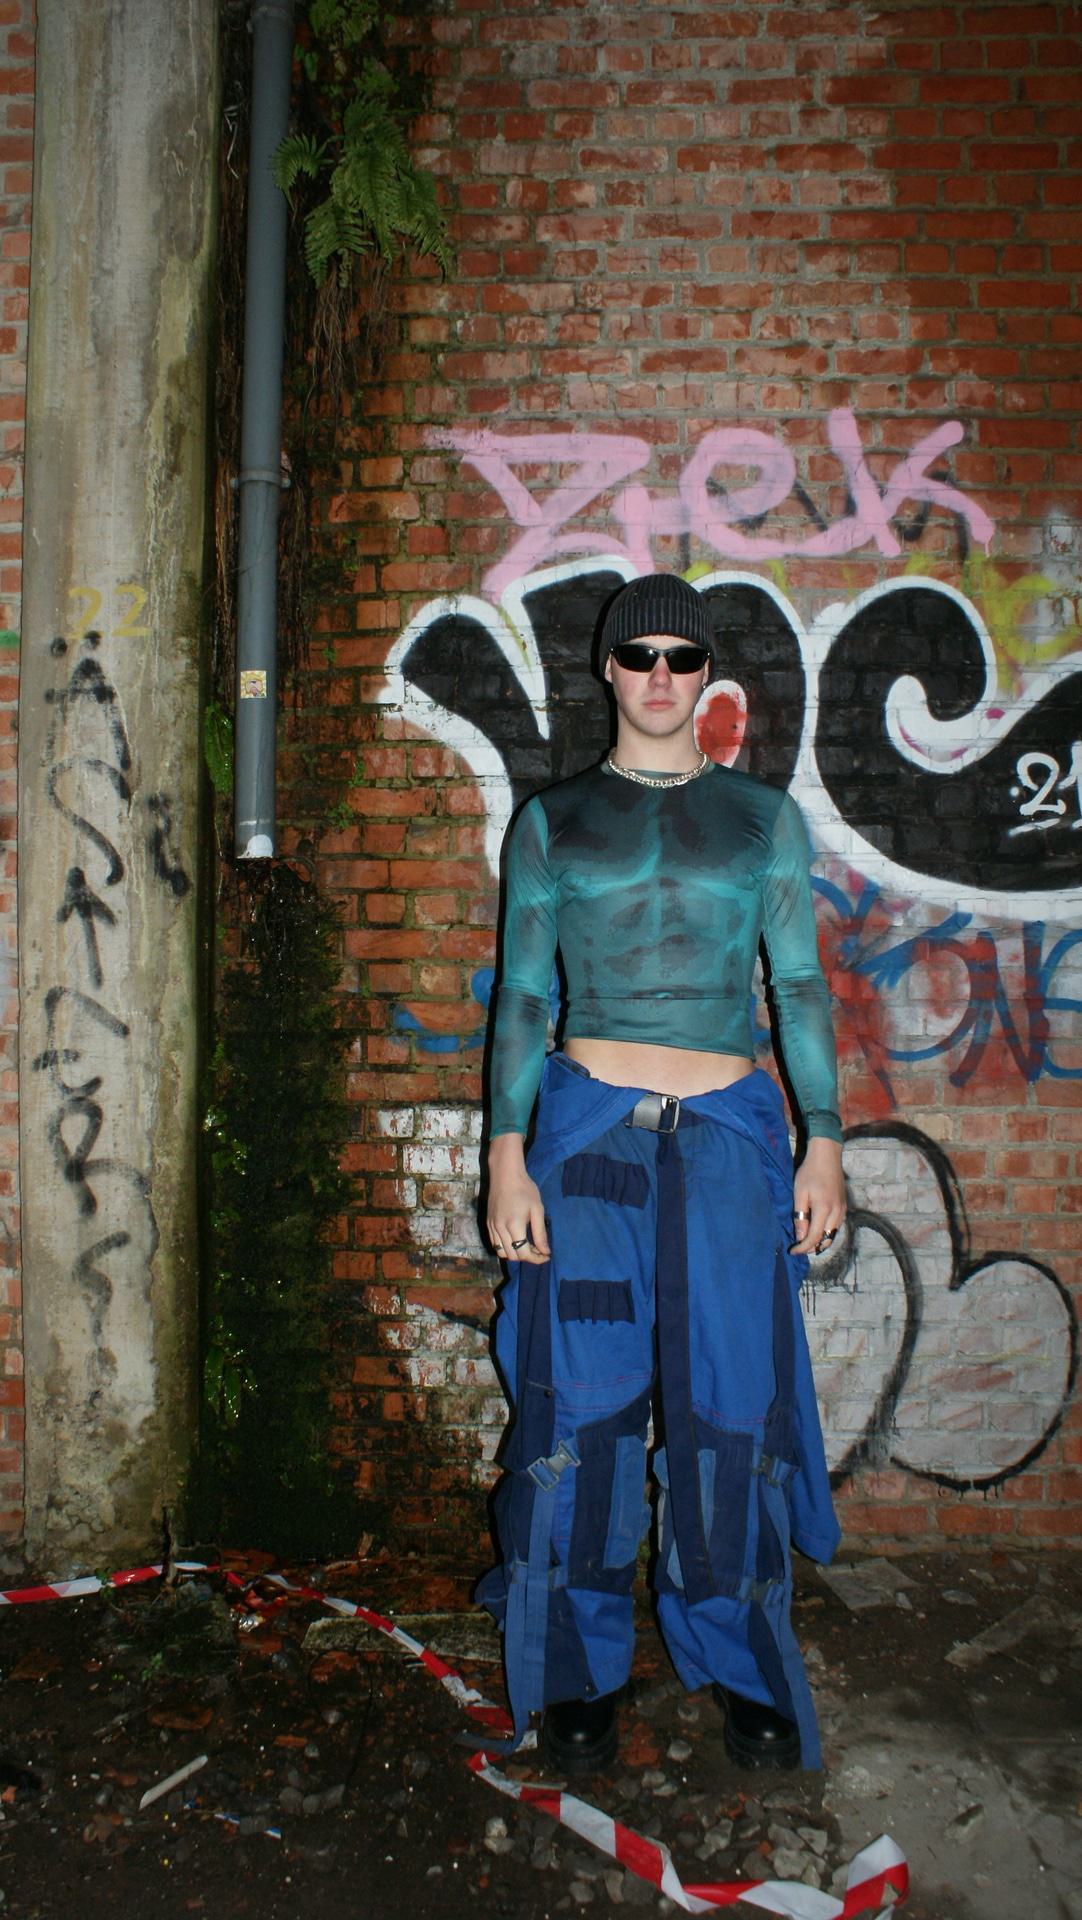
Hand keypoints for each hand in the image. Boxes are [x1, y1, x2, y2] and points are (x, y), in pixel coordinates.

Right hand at [486, 1134, 550, 1264]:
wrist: (505, 1174)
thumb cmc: (525, 1189)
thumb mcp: (537, 1210)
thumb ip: (540, 1233)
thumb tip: (546, 1251)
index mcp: (514, 1225)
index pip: (524, 1253)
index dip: (537, 1258)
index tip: (546, 1255)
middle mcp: (500, 1229)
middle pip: (512, 1256)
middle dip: (527, 1257)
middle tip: (539, 1250)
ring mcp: (492, 1227)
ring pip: (502, 1253)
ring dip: (515, 1254)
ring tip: (527, 1246)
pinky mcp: (488, 1223)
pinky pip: (495, 1244)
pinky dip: (505, 1248)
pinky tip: (515, 1240)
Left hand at [791, 1136, 845, 1256]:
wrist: (827, 1156)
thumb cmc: (810, 1172)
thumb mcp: (800, 1193)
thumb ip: (800, 1217)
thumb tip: (800, 1237)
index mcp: (824, 1210)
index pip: (814, 1238)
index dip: (803, 1248)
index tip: (792, 1251)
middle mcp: (837, 1213)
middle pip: (826, 1240)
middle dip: (812, 1248)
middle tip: (799, 1248)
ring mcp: (843, 1210)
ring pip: (833, 1234)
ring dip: (820, 1242)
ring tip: (806, 1242)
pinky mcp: (844, 1207)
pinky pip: (836, 1226)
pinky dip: (827, 1233)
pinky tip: (817, 1231)